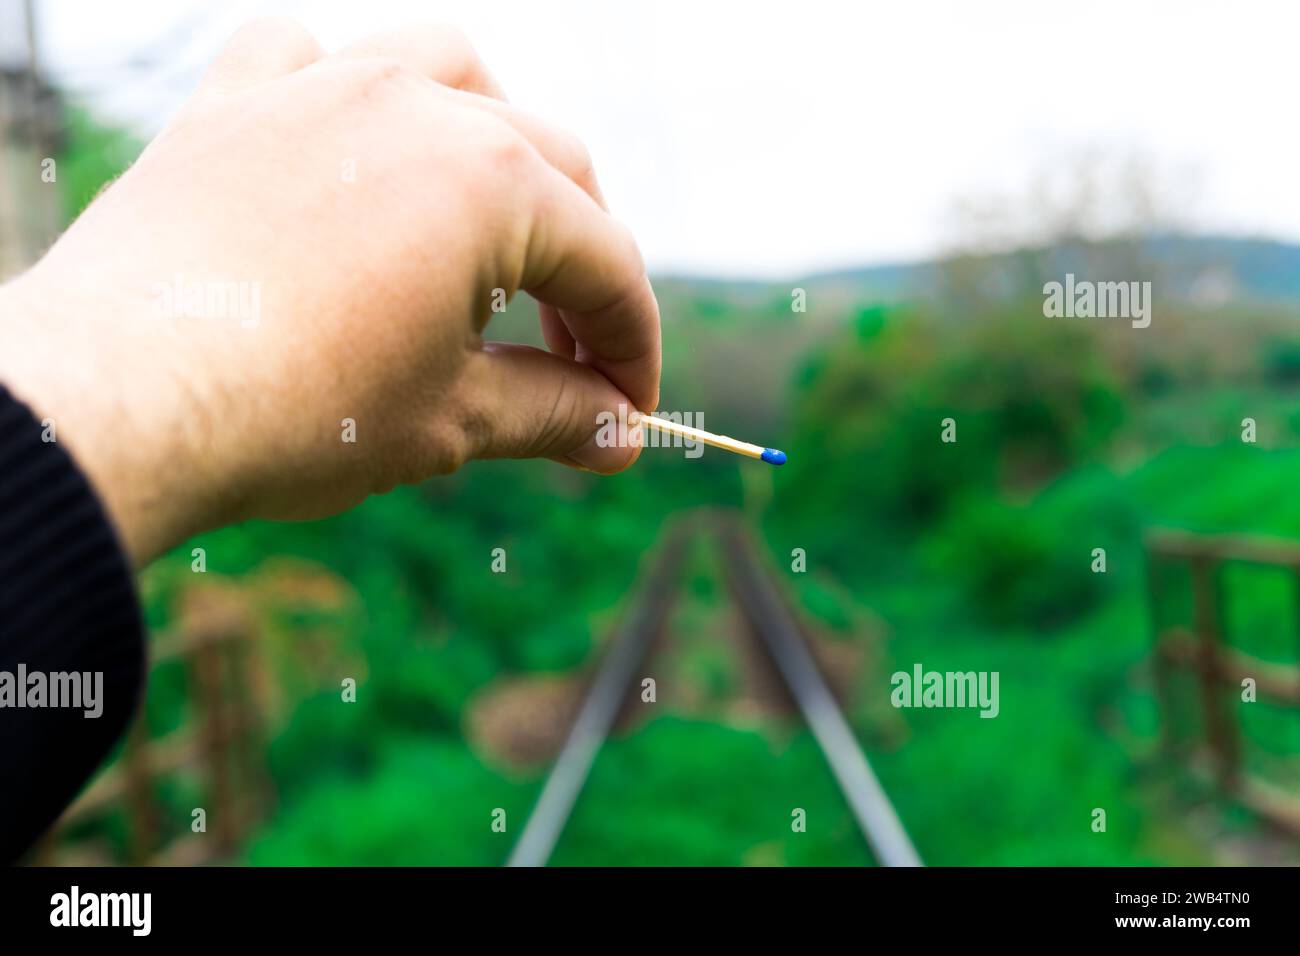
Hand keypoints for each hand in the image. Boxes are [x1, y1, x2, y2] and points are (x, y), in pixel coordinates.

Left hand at [0, 18, 659, 566]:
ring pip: (454, 73)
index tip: (629, 405)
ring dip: (499, 144)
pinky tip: (361, 144)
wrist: (117, 406)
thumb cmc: (293, 416)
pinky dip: (354, 89)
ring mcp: (322, 89)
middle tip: (575, 355)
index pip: (607, 263)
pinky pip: (310, 54)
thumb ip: (554, 415)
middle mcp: (419, 107)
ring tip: (497, 223)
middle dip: (581, 264)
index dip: (631, 344)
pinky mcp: (236, 102)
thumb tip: (619, 435)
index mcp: (492, 183)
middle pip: (554, 167)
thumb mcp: (450, 422)